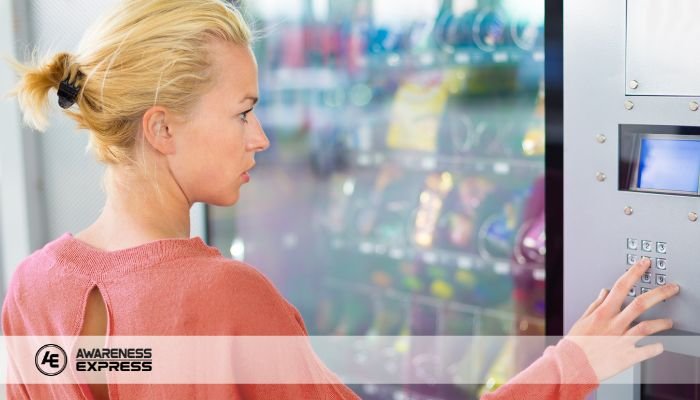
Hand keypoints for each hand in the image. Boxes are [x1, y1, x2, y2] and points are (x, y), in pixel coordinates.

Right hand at [565, 257, 679, 381]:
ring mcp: (622, 340)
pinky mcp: (627, 357)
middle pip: (640, 304)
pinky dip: (656, 348)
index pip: (620, 287)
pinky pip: (647, 351)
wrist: (572, 366)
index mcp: (602, 313)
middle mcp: (614, 325)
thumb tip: (604, 292)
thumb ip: (596, 305)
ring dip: (662, 323)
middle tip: (672, 288)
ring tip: (669, 321)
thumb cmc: (576, 345)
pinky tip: (660, 345)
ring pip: (648, 327)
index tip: (644, 264)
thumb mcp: (582, 320)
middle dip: (659, 293)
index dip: (634, 273)